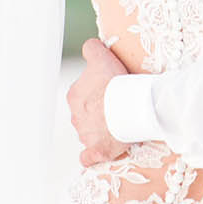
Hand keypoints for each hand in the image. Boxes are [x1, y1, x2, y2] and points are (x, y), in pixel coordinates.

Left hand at [67, 38, 130, 165]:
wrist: (128, 106)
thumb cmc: (115, 82)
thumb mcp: (101, 57)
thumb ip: (91, 49)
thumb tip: (89, 46)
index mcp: (74, 96)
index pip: (82, 93)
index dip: (97, 91)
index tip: (110, 90)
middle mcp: (76, 116)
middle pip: (85, 113)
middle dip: (97, 111)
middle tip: (116, 106)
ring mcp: (85, 135)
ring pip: (89, 133)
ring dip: (100, 130)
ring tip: (118, 125)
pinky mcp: (96, 150)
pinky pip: (89, 157)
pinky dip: (91, 156)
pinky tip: (97, 153)